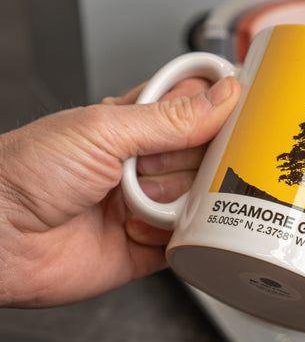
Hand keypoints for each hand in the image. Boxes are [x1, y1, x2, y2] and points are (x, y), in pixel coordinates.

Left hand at [0, 76, 239, 306]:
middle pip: (209, 155)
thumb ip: (171, 118)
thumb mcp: (104, 129)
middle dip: (191, 161)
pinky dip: (179, 237)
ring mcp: (151, 204)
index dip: (221, 106)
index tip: (242, 109)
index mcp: (135, 122)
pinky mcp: (150, 246)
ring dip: (173, 201)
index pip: (197, 105)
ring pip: (204, 198)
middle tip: (155, 164)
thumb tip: (223, 96)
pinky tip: (145, 229)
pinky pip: (192, 241)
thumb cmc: (25, 173)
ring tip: (133, 201)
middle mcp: (147, 162)